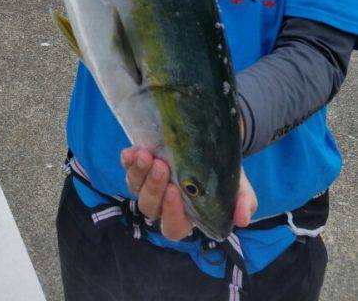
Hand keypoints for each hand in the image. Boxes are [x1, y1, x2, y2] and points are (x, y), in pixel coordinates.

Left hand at [121, 147, 256, 241]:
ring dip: (139, 173)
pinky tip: (131, 151)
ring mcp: (149, 186)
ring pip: (136, 188)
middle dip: (154, 188)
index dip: (172, 213)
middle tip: (161, 166)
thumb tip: (242, 218)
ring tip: (146, 155)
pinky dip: (128, 161)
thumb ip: (243, 203)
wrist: (212, 143)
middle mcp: (163, 205)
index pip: (173, 227)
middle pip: (150, 208)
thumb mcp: (238, 186)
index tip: (176, 191)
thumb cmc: (223, 173)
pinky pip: (127, 168)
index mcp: (186, 217)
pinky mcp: (140, 167)